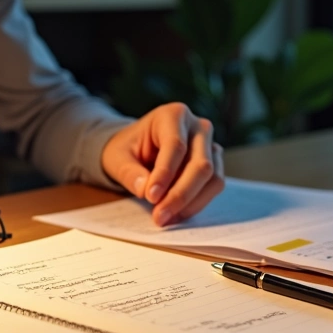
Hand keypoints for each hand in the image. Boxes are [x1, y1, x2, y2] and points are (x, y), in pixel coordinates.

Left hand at [101, 102, 224, 225]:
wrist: (139, 147)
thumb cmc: (128, 148)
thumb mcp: (118, 158)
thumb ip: (129, 172)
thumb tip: (145, 190)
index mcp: (173, 115)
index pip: (176, 146)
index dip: (165, 174)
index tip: (150, 197)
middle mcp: (198, 126)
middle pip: (200, 164)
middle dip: (180, 194)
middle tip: (159, 217)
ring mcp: (210, 145)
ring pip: (212, 178)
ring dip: (190, 203)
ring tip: (165, 217)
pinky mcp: (214, 163)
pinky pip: (213, 186)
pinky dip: (196, 203)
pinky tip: (176, 213)